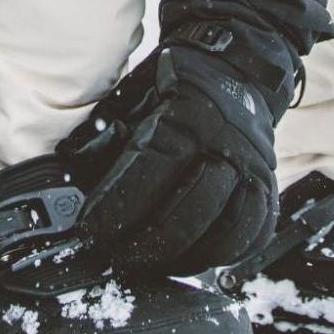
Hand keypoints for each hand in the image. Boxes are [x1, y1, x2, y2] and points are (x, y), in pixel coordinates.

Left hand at [0, 40, 278, 294]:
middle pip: (191, 208)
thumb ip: (100, 138)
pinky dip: (217, 256)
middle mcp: (229, 142)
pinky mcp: (268, 190)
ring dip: (182, 256)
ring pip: (226, 230)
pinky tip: (185, 260)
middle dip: (147, 242)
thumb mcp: (129, 98)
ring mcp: (255, 169)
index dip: (118, 206)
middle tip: (114, 255)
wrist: (232, 69)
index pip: (154, 167)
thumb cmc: (171, 87)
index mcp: (190, 112)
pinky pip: (250, 236)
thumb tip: (65, 178)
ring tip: (147, 264)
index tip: (90, 229)